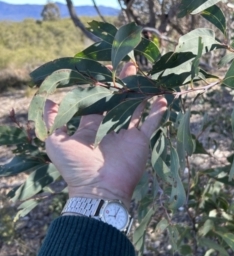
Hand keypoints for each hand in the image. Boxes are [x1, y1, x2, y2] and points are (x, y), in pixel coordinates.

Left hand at [43, 63, 166, 208]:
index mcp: (93, 125)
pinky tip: (163, 98)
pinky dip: (157, 112)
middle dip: (124, 84)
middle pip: (120, 100)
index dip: (102, 86)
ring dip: (141, 93)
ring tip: (146, 77)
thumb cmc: (75, 167)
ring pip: (136, 108)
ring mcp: (127, 133)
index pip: (98, 101)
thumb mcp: (56, 142)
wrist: (98, 190)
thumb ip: (53, 121)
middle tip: (130, 65)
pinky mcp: (140, 140)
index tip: (106, 70)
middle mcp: (111, 126)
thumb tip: (48, 100)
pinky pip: (151, 123)